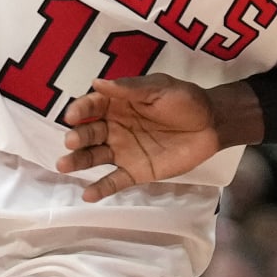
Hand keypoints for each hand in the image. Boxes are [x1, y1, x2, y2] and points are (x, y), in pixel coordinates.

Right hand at [57, 75, 221, 201]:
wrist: (212, 125)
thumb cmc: (185, 100)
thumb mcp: (160, 88)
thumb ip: (131, 88)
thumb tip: (97, 82)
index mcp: (118, 103)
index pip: (93, 106)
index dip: (81, 110)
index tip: (73, 116)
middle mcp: (115, 127)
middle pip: (90, 132)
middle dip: (78, 136)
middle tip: (71, 141)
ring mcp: (123, 151)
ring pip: (95, 157)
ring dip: (79, 161)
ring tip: (64, 165)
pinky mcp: (135, 171)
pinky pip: (114, 181)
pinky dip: (100, 188)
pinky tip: (87, 195)